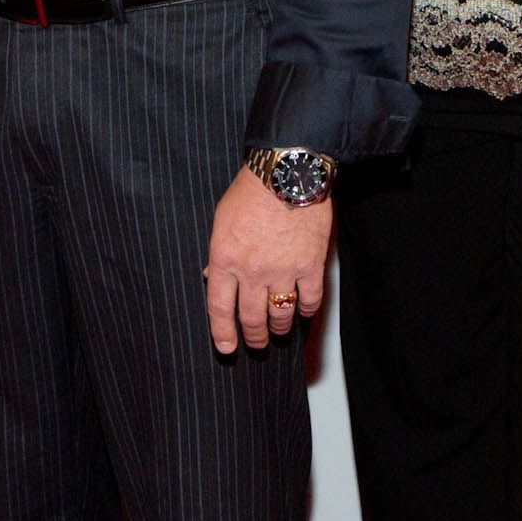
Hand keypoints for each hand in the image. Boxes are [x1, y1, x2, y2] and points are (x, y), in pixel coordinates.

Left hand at [203, 169, 329, 353]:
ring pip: (280, 315)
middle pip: (251, 318)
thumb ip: (218, 253)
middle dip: (253, 336)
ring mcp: (283, 270)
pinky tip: (303, 312)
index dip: (222, 333)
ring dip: (280, 328)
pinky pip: (309, 301)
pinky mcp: (311, 266)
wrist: (288, 172)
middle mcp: (252, 270)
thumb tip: (211, 277)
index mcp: (225, 258)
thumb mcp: (221, 220)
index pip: (219, 308)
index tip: (226, 348)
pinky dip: (306, 311)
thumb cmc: (252, 190)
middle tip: (257, 343)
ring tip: (280, 331)